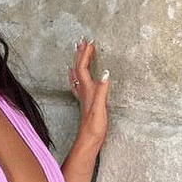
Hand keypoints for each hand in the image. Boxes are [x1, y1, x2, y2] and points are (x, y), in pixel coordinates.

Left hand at [68, 36, 109, 154]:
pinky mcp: (87, 102)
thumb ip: (102, 90)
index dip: (86, 55)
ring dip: (79, 62)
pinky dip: (78, 76)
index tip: (89, 43)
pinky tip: (76, 75)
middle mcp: (84, 91)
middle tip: (82, 42)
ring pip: (78, 75)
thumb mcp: (100, 107)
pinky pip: (80, 84)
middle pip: (79, 69)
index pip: (83, 69)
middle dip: (81, 55)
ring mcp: (84, 96)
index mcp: (88, 90)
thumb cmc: (95, 126)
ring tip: (79, 52)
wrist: (89, 139)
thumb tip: (106, 73)